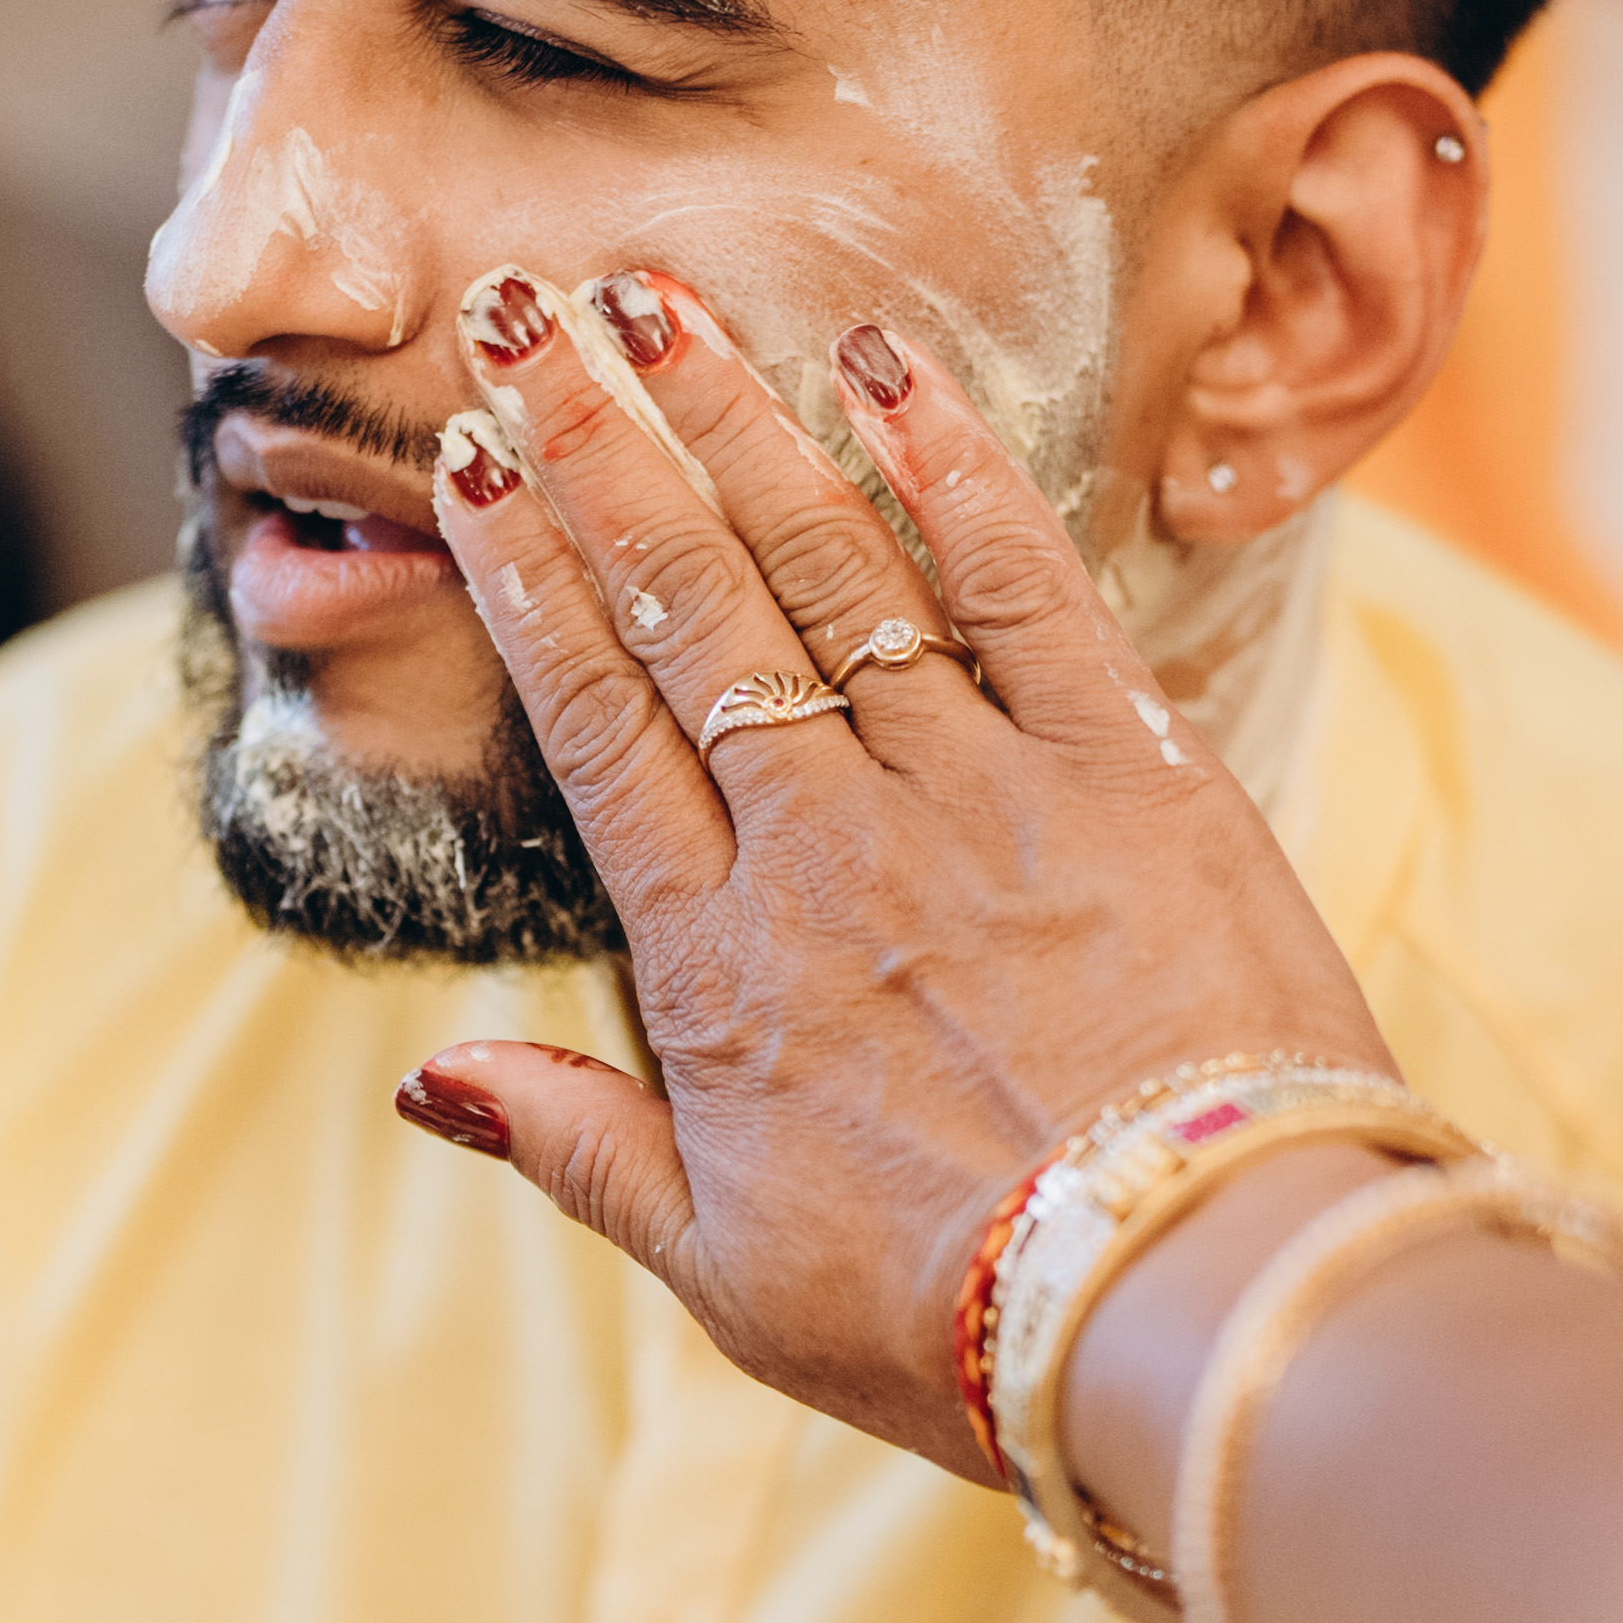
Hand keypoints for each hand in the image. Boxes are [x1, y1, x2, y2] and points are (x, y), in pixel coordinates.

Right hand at [401, 276, 1396, 1476]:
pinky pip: (1028, 585)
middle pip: (689, 602)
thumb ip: (580, 1149)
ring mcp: (981, 789)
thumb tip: (428, 1075)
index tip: (474, 459)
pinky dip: (955, 467)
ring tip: (660, 302)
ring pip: (834, 564)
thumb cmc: (955, 1320)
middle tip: (530, 310)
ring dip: (739, 420)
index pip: (596, 718)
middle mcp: (830, 840)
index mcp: (718, 957)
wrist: (1195, 1303)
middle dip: (599, 444)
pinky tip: (886, 367)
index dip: (529, 576)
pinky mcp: (1129, 771)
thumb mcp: (728, 1274)